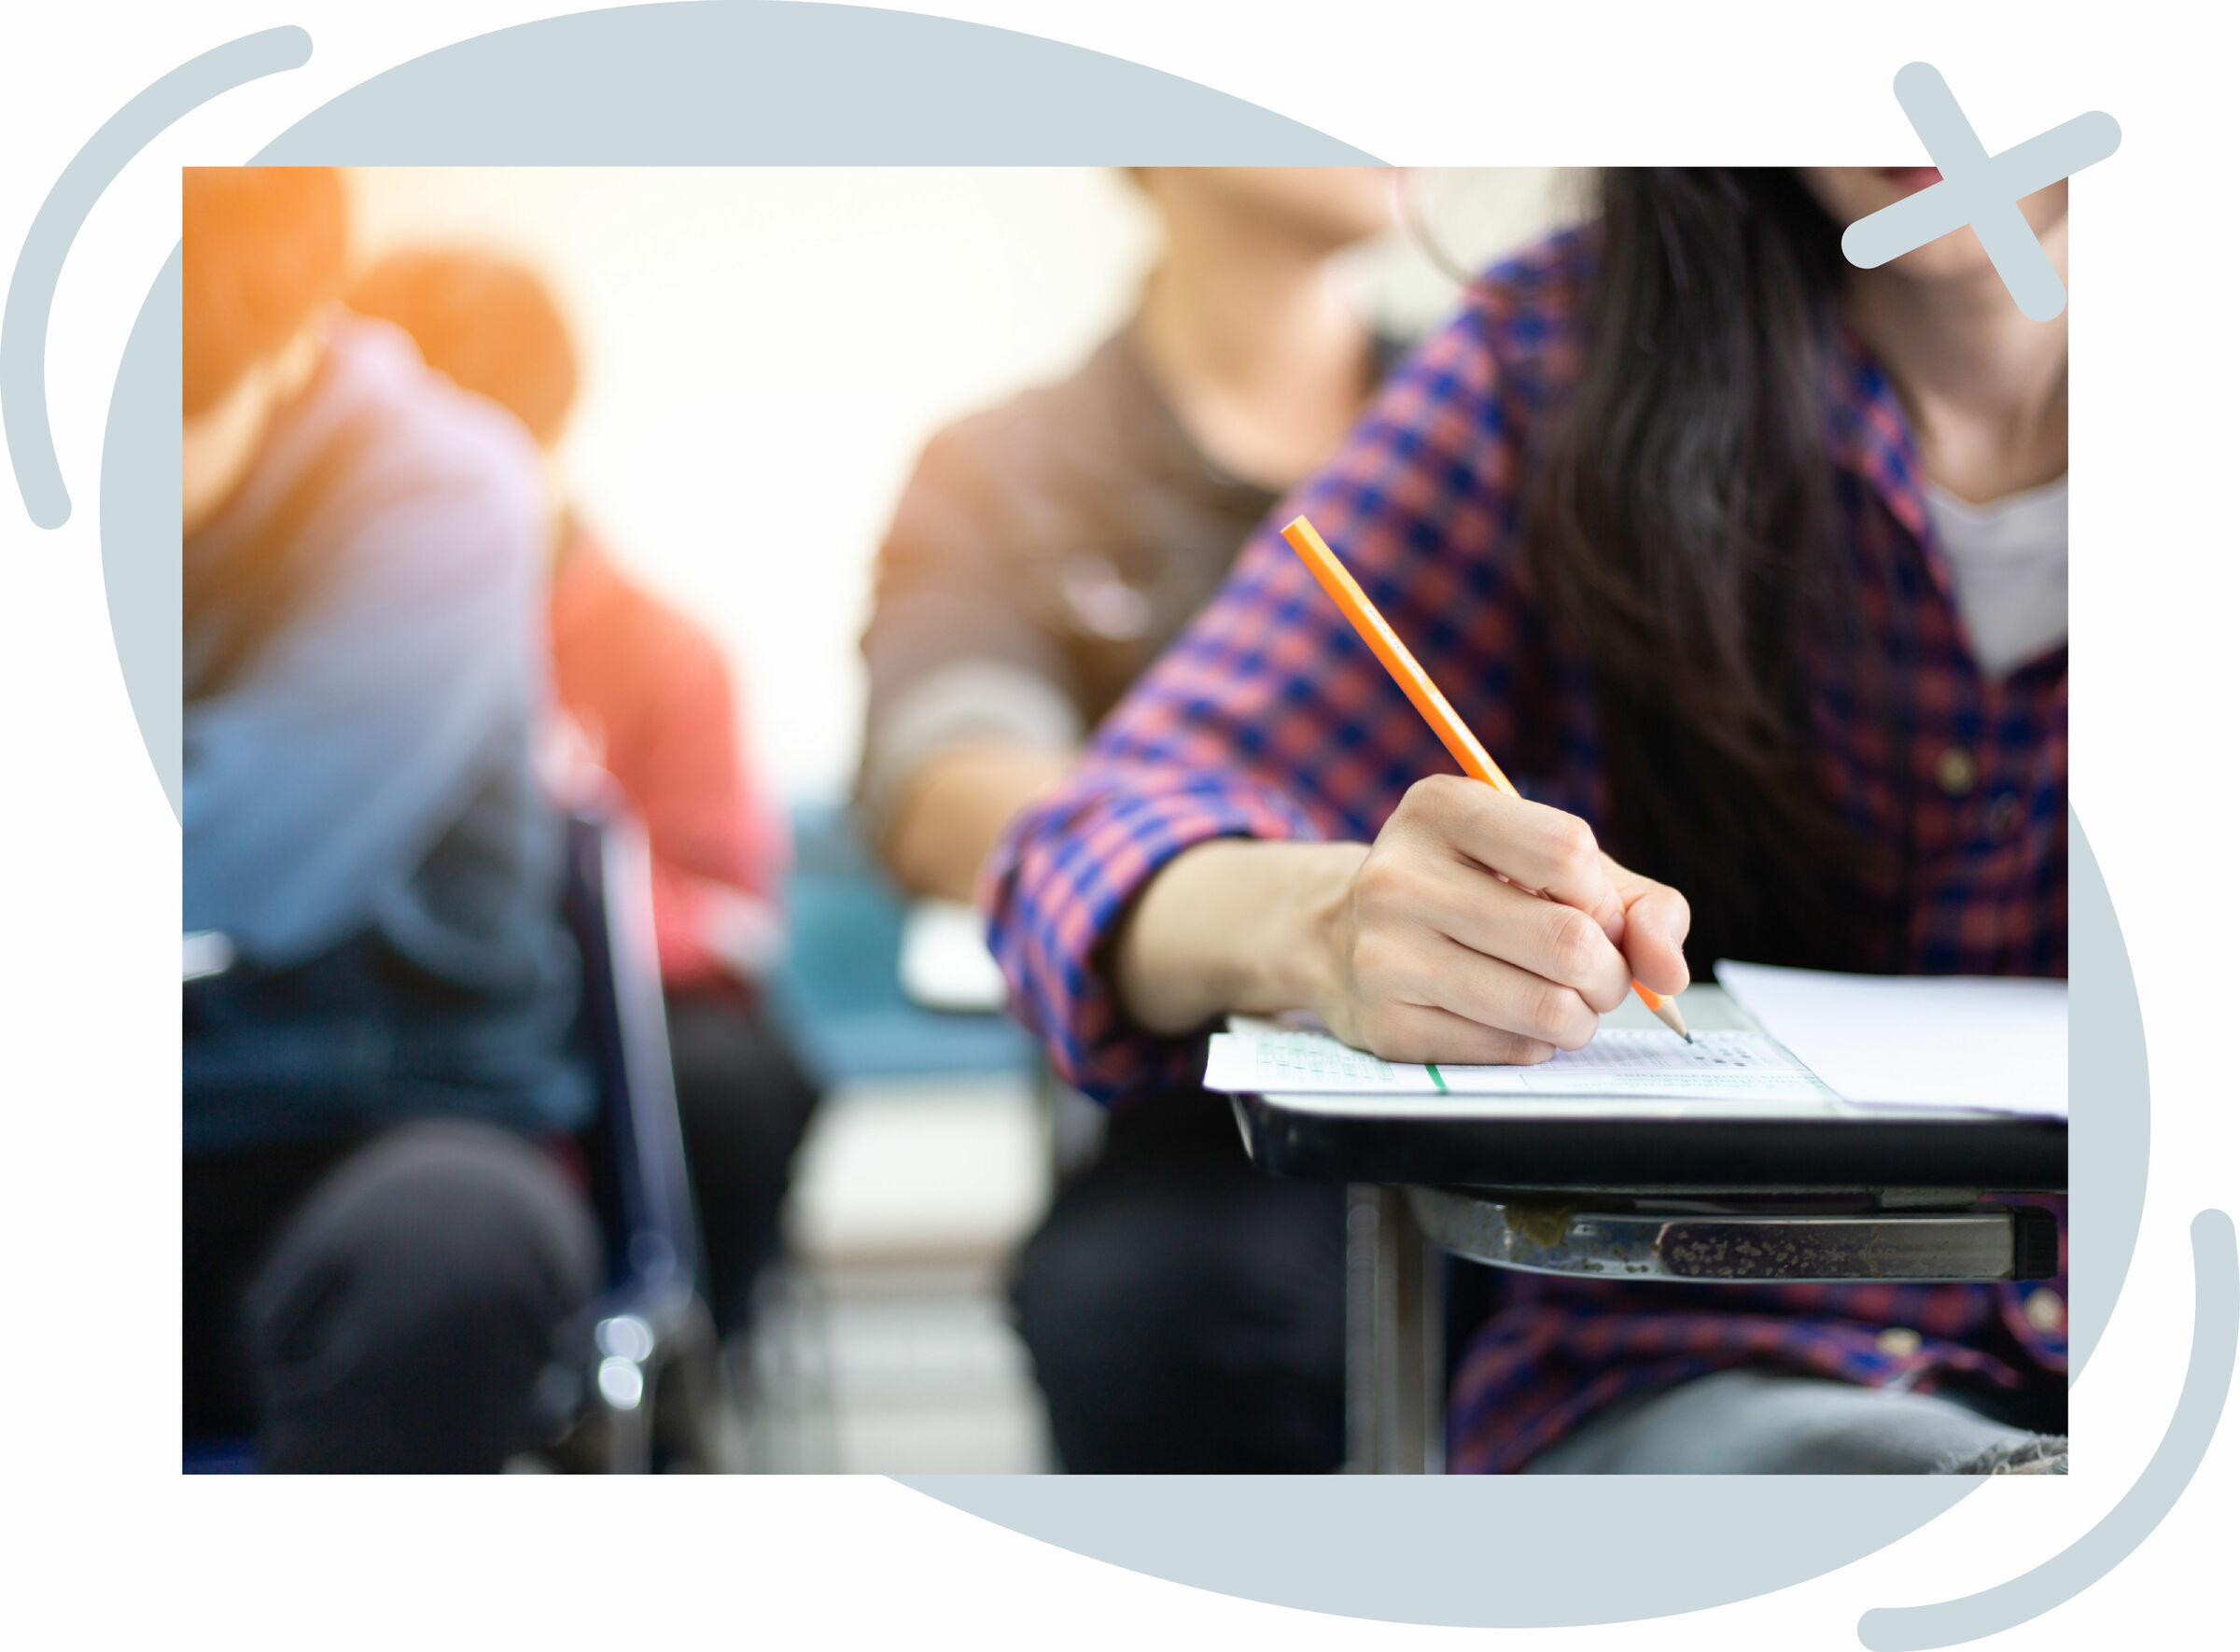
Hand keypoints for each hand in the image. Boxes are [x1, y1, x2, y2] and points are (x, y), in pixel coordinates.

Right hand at [1313, 775, 1690, 1064]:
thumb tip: (1668, 973)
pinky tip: (1509, 1019)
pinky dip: (1535, 1044)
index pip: (1570, 853)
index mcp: (1439, 809)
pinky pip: (1511, 1050)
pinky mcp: (1387, 1025)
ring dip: (1581, 1017)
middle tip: (1596, 975)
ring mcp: (1385, 955)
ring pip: (1548, 1007)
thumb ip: (1636, 903)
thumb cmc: (1472, 893)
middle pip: (1568, 941)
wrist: (1342, 940)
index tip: (1591, 910)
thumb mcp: (1548, 867)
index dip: (1605, 897)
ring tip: (1563, 1002)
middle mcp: (1399, 876)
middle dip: (1610, 973)